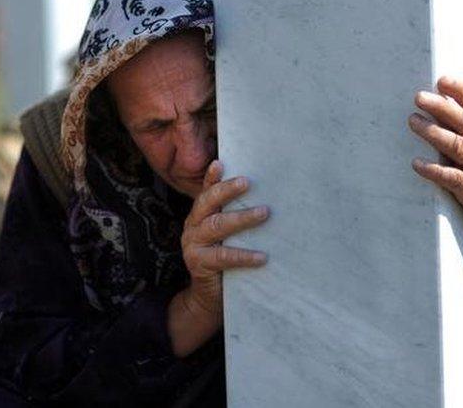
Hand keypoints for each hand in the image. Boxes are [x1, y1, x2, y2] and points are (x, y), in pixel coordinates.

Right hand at [167, 160, 268, 356]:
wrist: (208, 299)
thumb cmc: (225, 263)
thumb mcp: (228, 237)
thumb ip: (235, 220)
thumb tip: (269, 200)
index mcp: (199, 216)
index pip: (205, 192)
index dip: (212, 178)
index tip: (221, 163)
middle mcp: (192, 226)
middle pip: (207, 203)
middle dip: (227, 191)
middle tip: (248, 182)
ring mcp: (193, 245)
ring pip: (216, 226)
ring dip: (241, 218)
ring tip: (264, 212)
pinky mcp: (199, 264)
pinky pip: (224, 257)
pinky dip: (244, 255)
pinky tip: (262, 256)